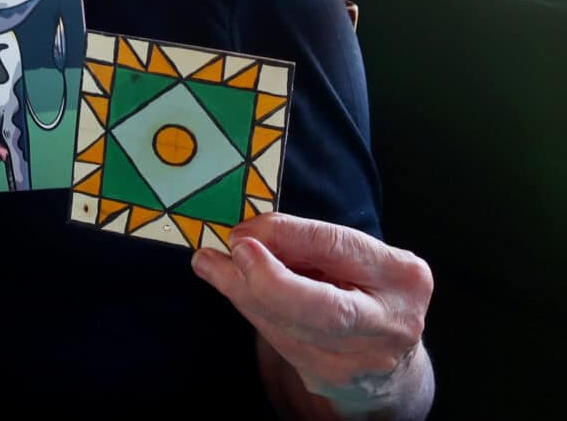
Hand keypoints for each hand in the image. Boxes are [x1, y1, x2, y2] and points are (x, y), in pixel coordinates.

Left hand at [191, 213, 433, 417]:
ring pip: (290, 327)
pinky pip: (279, 341)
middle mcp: (389, 323)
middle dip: (270, 281)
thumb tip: (247, 234)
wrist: (385, 353)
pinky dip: (250, 309)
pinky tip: (228, 285)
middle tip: (233, 252)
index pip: (339, 249)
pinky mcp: (330, 378)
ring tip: (210, 264)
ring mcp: (361, 360)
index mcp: (401, 276)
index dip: (288, 238)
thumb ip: (307, 241)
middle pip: (325, 309)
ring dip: (242, 291)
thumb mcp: (349, 253)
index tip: (245, 232)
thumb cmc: (361, 284)